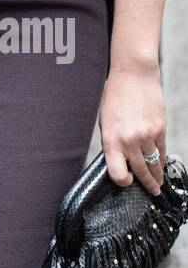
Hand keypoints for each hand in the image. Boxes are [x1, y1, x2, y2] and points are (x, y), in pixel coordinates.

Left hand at [99, 64, 166, 194]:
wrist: (133, 75)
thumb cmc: (115, 97)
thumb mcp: (105, 122)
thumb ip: (112, 143)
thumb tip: (120, 162)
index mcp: (111, 139)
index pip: (118, 173)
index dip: (123, 181)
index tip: (126, 182)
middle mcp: (129, 140)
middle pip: (140, 171)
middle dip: (146, 185)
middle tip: (151, 192)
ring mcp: (147, 135)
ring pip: (154, 163)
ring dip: (156, 176)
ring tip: (157, 183)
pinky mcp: (160, 128)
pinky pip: (161, 150)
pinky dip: (161, 160)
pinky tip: (160, 165)